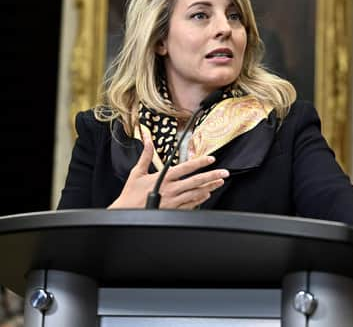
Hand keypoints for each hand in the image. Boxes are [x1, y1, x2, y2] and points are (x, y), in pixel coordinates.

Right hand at [109, 130, 228, 208]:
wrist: (126, 213)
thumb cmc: (131, 193)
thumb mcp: (137, 172)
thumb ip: (146, 155)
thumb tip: (147, 140)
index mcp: (163, 177)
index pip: (186, 167)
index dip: (200, 162)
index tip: (211, 159)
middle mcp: (171, 188)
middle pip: (196, 181)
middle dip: (212, 176)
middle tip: (224, 173)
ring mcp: (173, 200)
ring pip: (196, 192)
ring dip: (209, 187)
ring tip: (219, 182)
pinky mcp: (173, 210)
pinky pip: (190, 204)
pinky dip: (200, 199)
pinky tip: (207, 195)